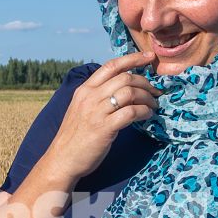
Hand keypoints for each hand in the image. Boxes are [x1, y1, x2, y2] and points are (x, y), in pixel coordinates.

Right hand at [36, 51, 159, 185]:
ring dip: (147, 98)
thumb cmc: (74, 137)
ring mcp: (96, 112)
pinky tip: (147, 116)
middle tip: (155, 92)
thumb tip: (122, 89)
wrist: (62, 160)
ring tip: (153, 106)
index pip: (111, 66)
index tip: (148, 57)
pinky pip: (131, 112)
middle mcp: (90, 97)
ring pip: (130, 93)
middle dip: (146, 83)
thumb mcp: (81, 109)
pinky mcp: (104, 127)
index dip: (132, 58)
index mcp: (84, 89)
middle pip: (125, 78)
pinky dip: (144, 112)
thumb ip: (97, 96)